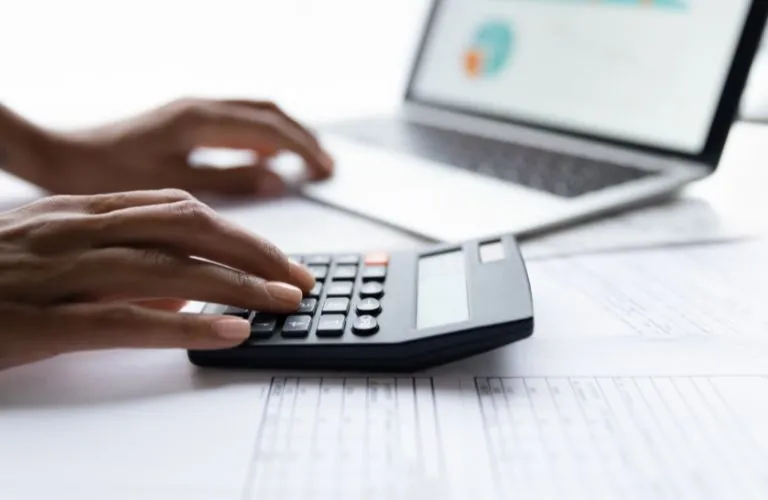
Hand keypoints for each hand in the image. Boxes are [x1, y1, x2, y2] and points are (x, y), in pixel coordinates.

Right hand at [0, 189, 314, 370]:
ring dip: (238, 286)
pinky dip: (185, 324)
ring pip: (168, 267)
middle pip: (189, 229)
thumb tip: (186, 284)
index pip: (182, 211)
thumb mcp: (58, 252)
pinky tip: (229, 331)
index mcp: (85, 212)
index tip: (280, 258)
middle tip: (301, 280)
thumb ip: (122, 260)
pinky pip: (126, 319)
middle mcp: (80, 231)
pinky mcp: (42, 321)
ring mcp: (61, 272)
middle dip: (256, 254)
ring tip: (284, 305)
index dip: (240, 233)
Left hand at [32, 98, 333, 195]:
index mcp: (200, 119)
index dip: (303, 149)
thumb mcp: (172, 184)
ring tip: (308, 161)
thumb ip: (228, 181)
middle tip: (326, 167)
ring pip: (256, 115)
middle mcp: (201, 107)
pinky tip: (266, 159)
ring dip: (286, 136)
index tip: (325, 170)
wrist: (63, 155)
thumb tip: (275, 181)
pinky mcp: (187, 121)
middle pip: (270, 114)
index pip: (269, 128)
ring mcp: (194, 111)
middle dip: (303, 139)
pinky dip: (262, 138)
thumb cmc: (106, 173)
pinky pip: (238, 122)